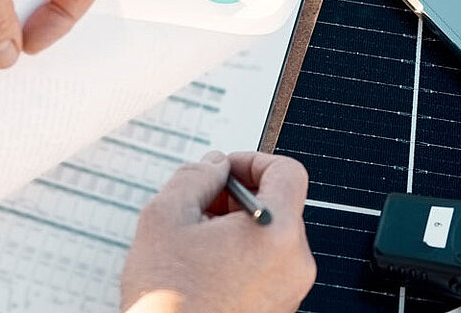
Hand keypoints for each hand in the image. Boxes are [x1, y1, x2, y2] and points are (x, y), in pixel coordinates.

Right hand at [122, 151, 315, 312]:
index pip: (287, 171)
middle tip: (200, 209)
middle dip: (238, 200)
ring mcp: (290, 290)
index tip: (225, 171)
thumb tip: (214, 166)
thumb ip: (195, 177)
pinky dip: (241, 259)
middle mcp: (295, 262)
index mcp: (276, 232)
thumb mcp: (165, 217)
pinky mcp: (279, 310)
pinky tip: (205, 271)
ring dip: (237, 231)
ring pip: (271, 239)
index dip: (252, 161)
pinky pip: (268, 268)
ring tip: (196, 247)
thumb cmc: (168, 301)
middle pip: (279, 206)